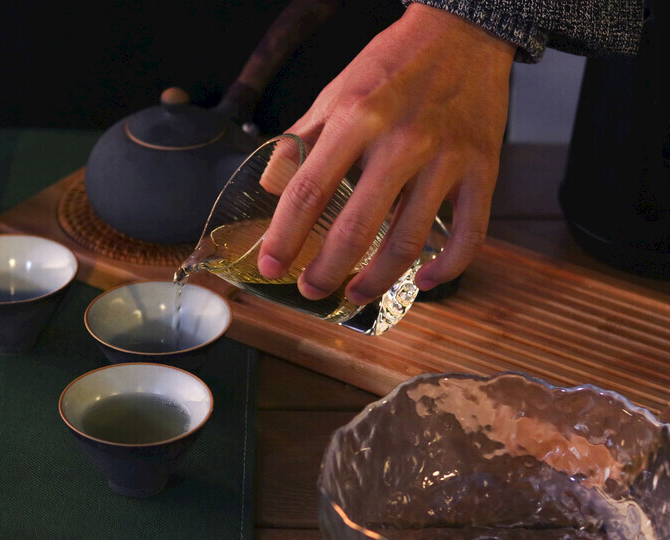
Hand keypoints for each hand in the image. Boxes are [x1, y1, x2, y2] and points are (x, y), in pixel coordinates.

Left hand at [257, 3, 514, 303]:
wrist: (465, 31)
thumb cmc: (393, 64)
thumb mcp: (337, 92)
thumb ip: (302, 140)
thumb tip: (271, 186)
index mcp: (357, 118)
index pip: (309, 191)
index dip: (285, 237)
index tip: (271, 265)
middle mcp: (402, 141)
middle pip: (356, 229)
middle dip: (327, 272)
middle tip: (312, 291)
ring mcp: (447, 158)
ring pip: (408, 242)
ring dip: (377, 280)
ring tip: (356, 293)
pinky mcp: (483, 168)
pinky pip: (468, 234)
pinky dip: (446, 268)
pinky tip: (423, 282)